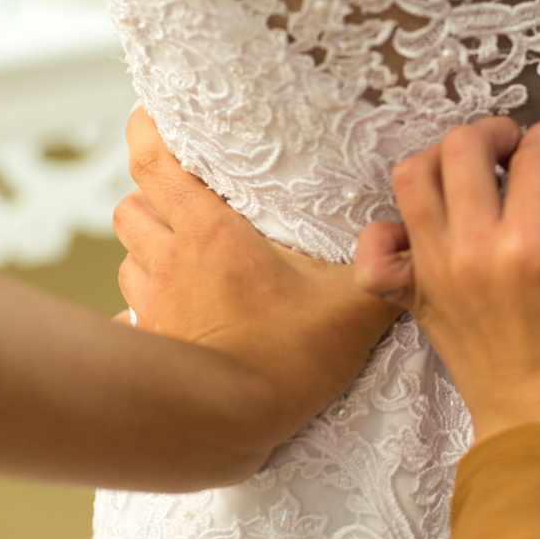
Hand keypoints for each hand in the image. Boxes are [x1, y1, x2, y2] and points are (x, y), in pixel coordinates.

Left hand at [114, 106, 400, 442]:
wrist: (232, 424)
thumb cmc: (290, 357)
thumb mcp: (353, 304)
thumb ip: (385, 267)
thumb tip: (412, 238)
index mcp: (212, 233)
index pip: (153, 162)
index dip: (143, 130)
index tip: (149, 114)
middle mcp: (171, 260)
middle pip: (130, 205)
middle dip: (147, 193)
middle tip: (178, 191)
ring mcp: (154, 303)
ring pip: (127, 255)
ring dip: (145, 244)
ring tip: (177, 247)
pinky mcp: (150, 340)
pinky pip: (129, 311)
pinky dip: (139, 303)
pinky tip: (163, 310)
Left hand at [354, 118, 539, 444]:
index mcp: (532, 245)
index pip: (533, 154)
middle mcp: (474, 249)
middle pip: (462, 146)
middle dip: (494, 132)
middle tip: (514, 147)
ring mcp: (435, 268)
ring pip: (413, 174)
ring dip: (443, 158)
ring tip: (471, 171)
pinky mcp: (412, 291)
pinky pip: (376, 242)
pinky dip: (391, 224)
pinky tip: (426, 225)